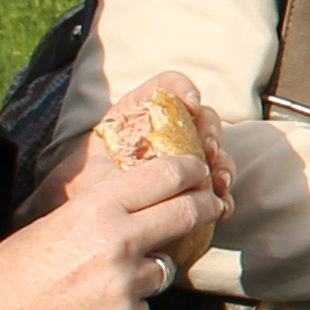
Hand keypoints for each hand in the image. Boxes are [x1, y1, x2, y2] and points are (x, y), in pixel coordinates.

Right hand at [0, 148, 213, 309]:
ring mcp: (127, 285)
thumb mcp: (50, 222)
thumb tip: (139, 206)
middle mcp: (119, 242)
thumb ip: (99, 213)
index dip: (191, 171)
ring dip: (147, 272)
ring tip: (103, 282)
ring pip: (164, 269)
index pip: (166, 175)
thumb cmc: (9, 274)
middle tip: (213, 205)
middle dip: (206, 207)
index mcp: (95, 209)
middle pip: (187, 213)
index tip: (200, 173)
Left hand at [98, 71, 234, 219]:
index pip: (166, 86)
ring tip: (219, 182)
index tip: (190, 104)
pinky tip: (222, 206)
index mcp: (139, 115)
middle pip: (201, 116)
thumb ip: (101, 163)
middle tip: (209, 150)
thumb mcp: (86, 171)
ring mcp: (184, 157)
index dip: (182, 89)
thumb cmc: (85, 192)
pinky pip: (217, 184)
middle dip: (211, 130)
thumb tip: (117, 160)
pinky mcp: (194, 184)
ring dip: (223, 164)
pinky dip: (223, 194)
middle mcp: (167, 131)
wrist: (90, 224)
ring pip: (215, 150)